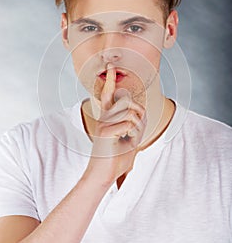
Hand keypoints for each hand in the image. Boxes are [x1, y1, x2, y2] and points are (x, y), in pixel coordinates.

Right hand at [84, 63, 146, 186]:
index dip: (110, 80)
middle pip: (128, 101)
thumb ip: (133, 125)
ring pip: (132, 112)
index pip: (108, 94)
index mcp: (108, 118)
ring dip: (138, 126)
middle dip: (139, 113)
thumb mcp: (129, 140)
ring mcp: (104, 123)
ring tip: (131, 138)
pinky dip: (134, 134)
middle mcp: (104, 117)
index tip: (111, 67)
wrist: (103, 175)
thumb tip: (139, 113)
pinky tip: (127, 142)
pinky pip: (130, 124)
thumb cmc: (115, 160)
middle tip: (136, 130)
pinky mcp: (105, 131)